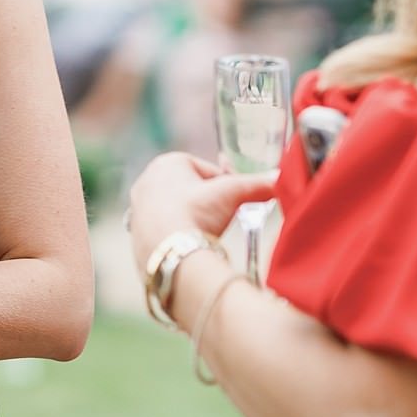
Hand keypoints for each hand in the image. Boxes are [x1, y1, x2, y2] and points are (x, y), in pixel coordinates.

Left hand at [125, 152, 275, 275]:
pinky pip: (162, 231)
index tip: (230, 203)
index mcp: (167, 162)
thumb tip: (282, 180)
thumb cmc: (197, 214)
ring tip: (202, 234)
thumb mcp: (232, 194)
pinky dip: (176, 236)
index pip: (205, 171)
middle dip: (205, 204)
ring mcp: (137, 207)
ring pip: (175, 210)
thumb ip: (259, 185)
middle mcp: (146, 180)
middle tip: (216, 220)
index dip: (223, 188)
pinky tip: (186, 245)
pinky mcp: (134, 232)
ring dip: (190, 219)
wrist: (171, 254)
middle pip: (188, 190)